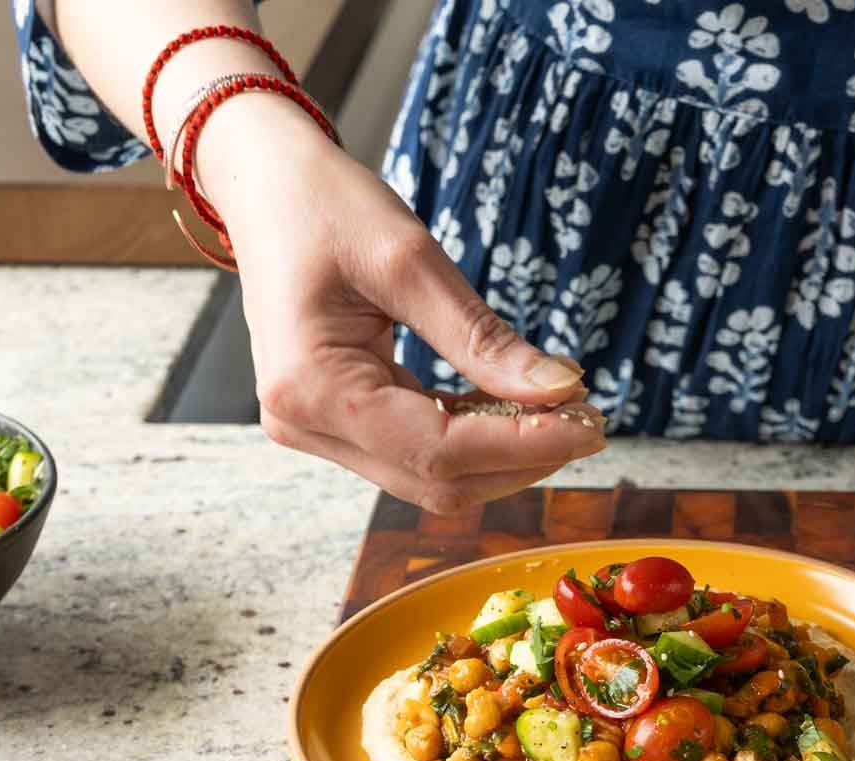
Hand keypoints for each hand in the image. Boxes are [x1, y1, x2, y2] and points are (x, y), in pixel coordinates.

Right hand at [200, 101, 606, 512]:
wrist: (263, 186)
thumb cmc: (325, 206)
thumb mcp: (409, 260)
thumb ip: (482, 337)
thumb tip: (560, 390)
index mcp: (312, 387)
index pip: (440, 450)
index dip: (525, 446)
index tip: (590, 422)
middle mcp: (305, 423)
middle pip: (437, 480)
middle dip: (522, 457)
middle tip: (589, 417)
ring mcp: (314, 428)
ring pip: (430, 475)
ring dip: (501, 452)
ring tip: (561, 408)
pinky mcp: (332, 420)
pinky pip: (415, 450)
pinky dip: (472, 435)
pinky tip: (513, 403)